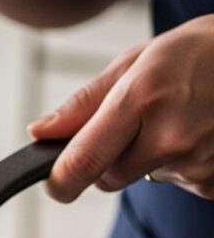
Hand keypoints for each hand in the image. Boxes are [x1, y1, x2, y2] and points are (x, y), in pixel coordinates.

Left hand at [29, 14, 213, 201]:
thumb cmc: (199, 54)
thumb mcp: (136, 63)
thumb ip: (83, 104)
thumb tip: (40, 133)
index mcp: (142, 100)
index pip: (83, 162)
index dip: (60, 181)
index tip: (54, 183)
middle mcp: (171, 136)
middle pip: (108, 178)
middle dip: (110, 158)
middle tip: (138, 123)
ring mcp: (198, 163)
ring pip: (145, 179)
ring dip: (151, 158)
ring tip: (180, 118)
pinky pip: (179, 183)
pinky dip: (182, 165)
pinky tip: (200, 133)